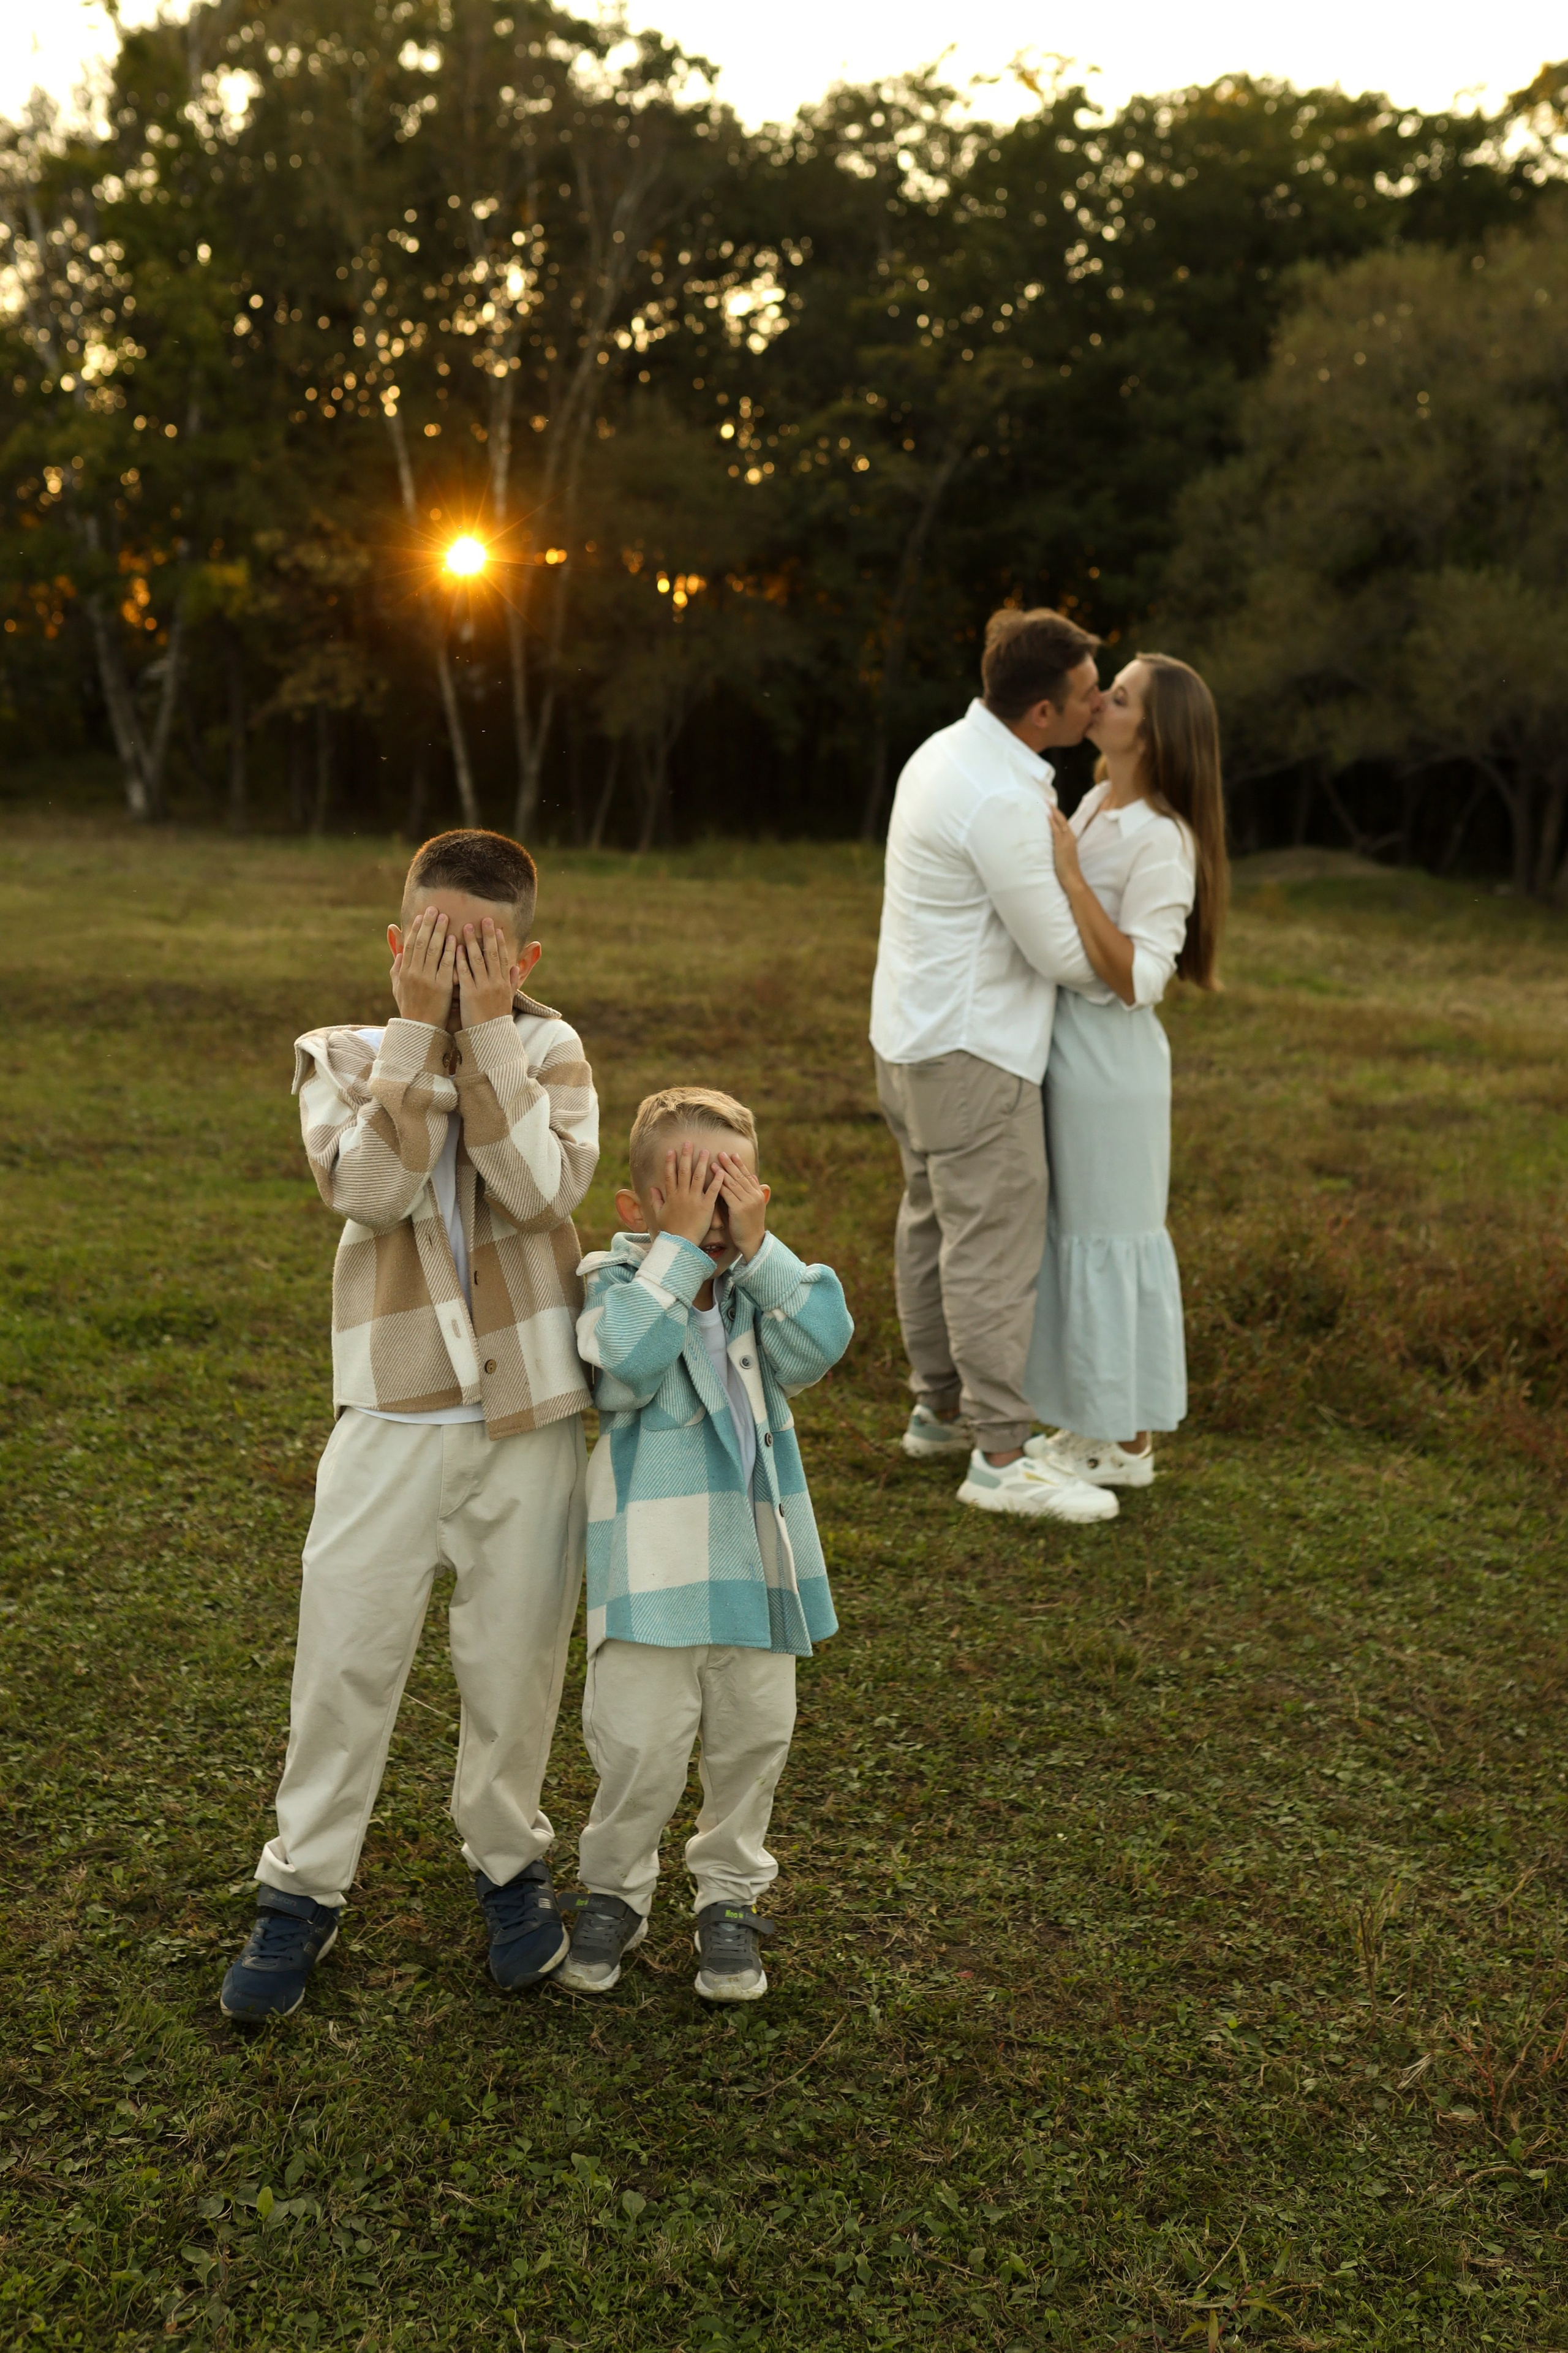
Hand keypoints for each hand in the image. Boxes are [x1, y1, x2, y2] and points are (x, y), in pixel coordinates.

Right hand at [390, 905, 458, 1027]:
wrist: (420, 1029)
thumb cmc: (410, 1008)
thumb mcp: (398, 988)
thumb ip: (397, 969)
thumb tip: (398, 953)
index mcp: (404, 972)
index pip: (410, 945)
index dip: (415, 928)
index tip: (421, 915)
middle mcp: (414, 973)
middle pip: (420, 943)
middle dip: (427, 924)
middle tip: (434, 909)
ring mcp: (427, 980)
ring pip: (432, 950)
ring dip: (438, 932)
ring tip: (444, 917)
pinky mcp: (441, 987)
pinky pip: (445, 965)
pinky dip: (449, 950)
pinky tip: (454, 938)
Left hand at [456, 916, 520, 1029]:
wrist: (490, 1039)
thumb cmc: (497, 1021)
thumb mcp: (508, 1001)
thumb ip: (512, 983)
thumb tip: (516, 968)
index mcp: (505, 984)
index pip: (503, 958)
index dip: (500, 942)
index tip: (496, 928)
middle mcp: (496, 983)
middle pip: (492, 954)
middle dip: (488, 936)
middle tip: (483, 919)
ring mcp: (483, 988)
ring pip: (478, 960)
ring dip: (472, 942)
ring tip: (466, 927)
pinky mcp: (470, 994)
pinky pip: (465, 973)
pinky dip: (460, 959)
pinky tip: (455, 948)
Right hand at [652, 1142, 724, 1246]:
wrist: (680, 1244)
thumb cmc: (670, 1231)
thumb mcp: (659, 1214)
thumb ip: (655, 1200)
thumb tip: (651, 1188)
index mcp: (671, 1196)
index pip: (670, 1175)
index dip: (670, 1162)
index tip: (672, 1150)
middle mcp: (682, 1195)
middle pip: (684, 1171)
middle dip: (686, 1156)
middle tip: (689, 1143)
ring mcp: (694, 1199)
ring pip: (698, 1177)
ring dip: (702, 1163)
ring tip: (706, 1151)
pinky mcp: (706, 1206)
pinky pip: (712, 1190)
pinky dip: (717, 1180)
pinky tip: (721, 1170)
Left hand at [714, 1153, 769, 1260]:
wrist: (752, 1241)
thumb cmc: (749, 1224)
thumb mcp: (754, 1206)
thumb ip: (750, 1191)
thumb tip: (752, 1177)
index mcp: (758, 1194)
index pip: (747, 1175)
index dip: (739, 1164)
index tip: (732, 1154)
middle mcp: (754, 1196)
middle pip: (740, 1176)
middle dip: (730, 1164)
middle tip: (721, 1153)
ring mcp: (747, 1202)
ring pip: (733, 1183)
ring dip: (723, 1172)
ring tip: (713, 1163)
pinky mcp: (739, 1209)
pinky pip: (727, 1194)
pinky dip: (720, 1185)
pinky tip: (713, 1179)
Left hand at [1048, 803, 1085, 889]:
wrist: (1073, 879)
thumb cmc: (1067, 870)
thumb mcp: (1062, 855)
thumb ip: (1057, 848)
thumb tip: (1049, 845)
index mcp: (1070, 839)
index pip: (1063, 822)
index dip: (1056, 814)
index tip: (1049, 806)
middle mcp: (1070, 837)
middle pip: (1062, 819)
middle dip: (1054, 809)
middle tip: (1045, 800)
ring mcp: (1067, 840)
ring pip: (1060, 821)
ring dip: (1052, 811)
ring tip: (1045, 803)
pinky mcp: (1062, 845)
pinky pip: (1056, 830)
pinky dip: (1052, 821)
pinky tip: (1047, 814)